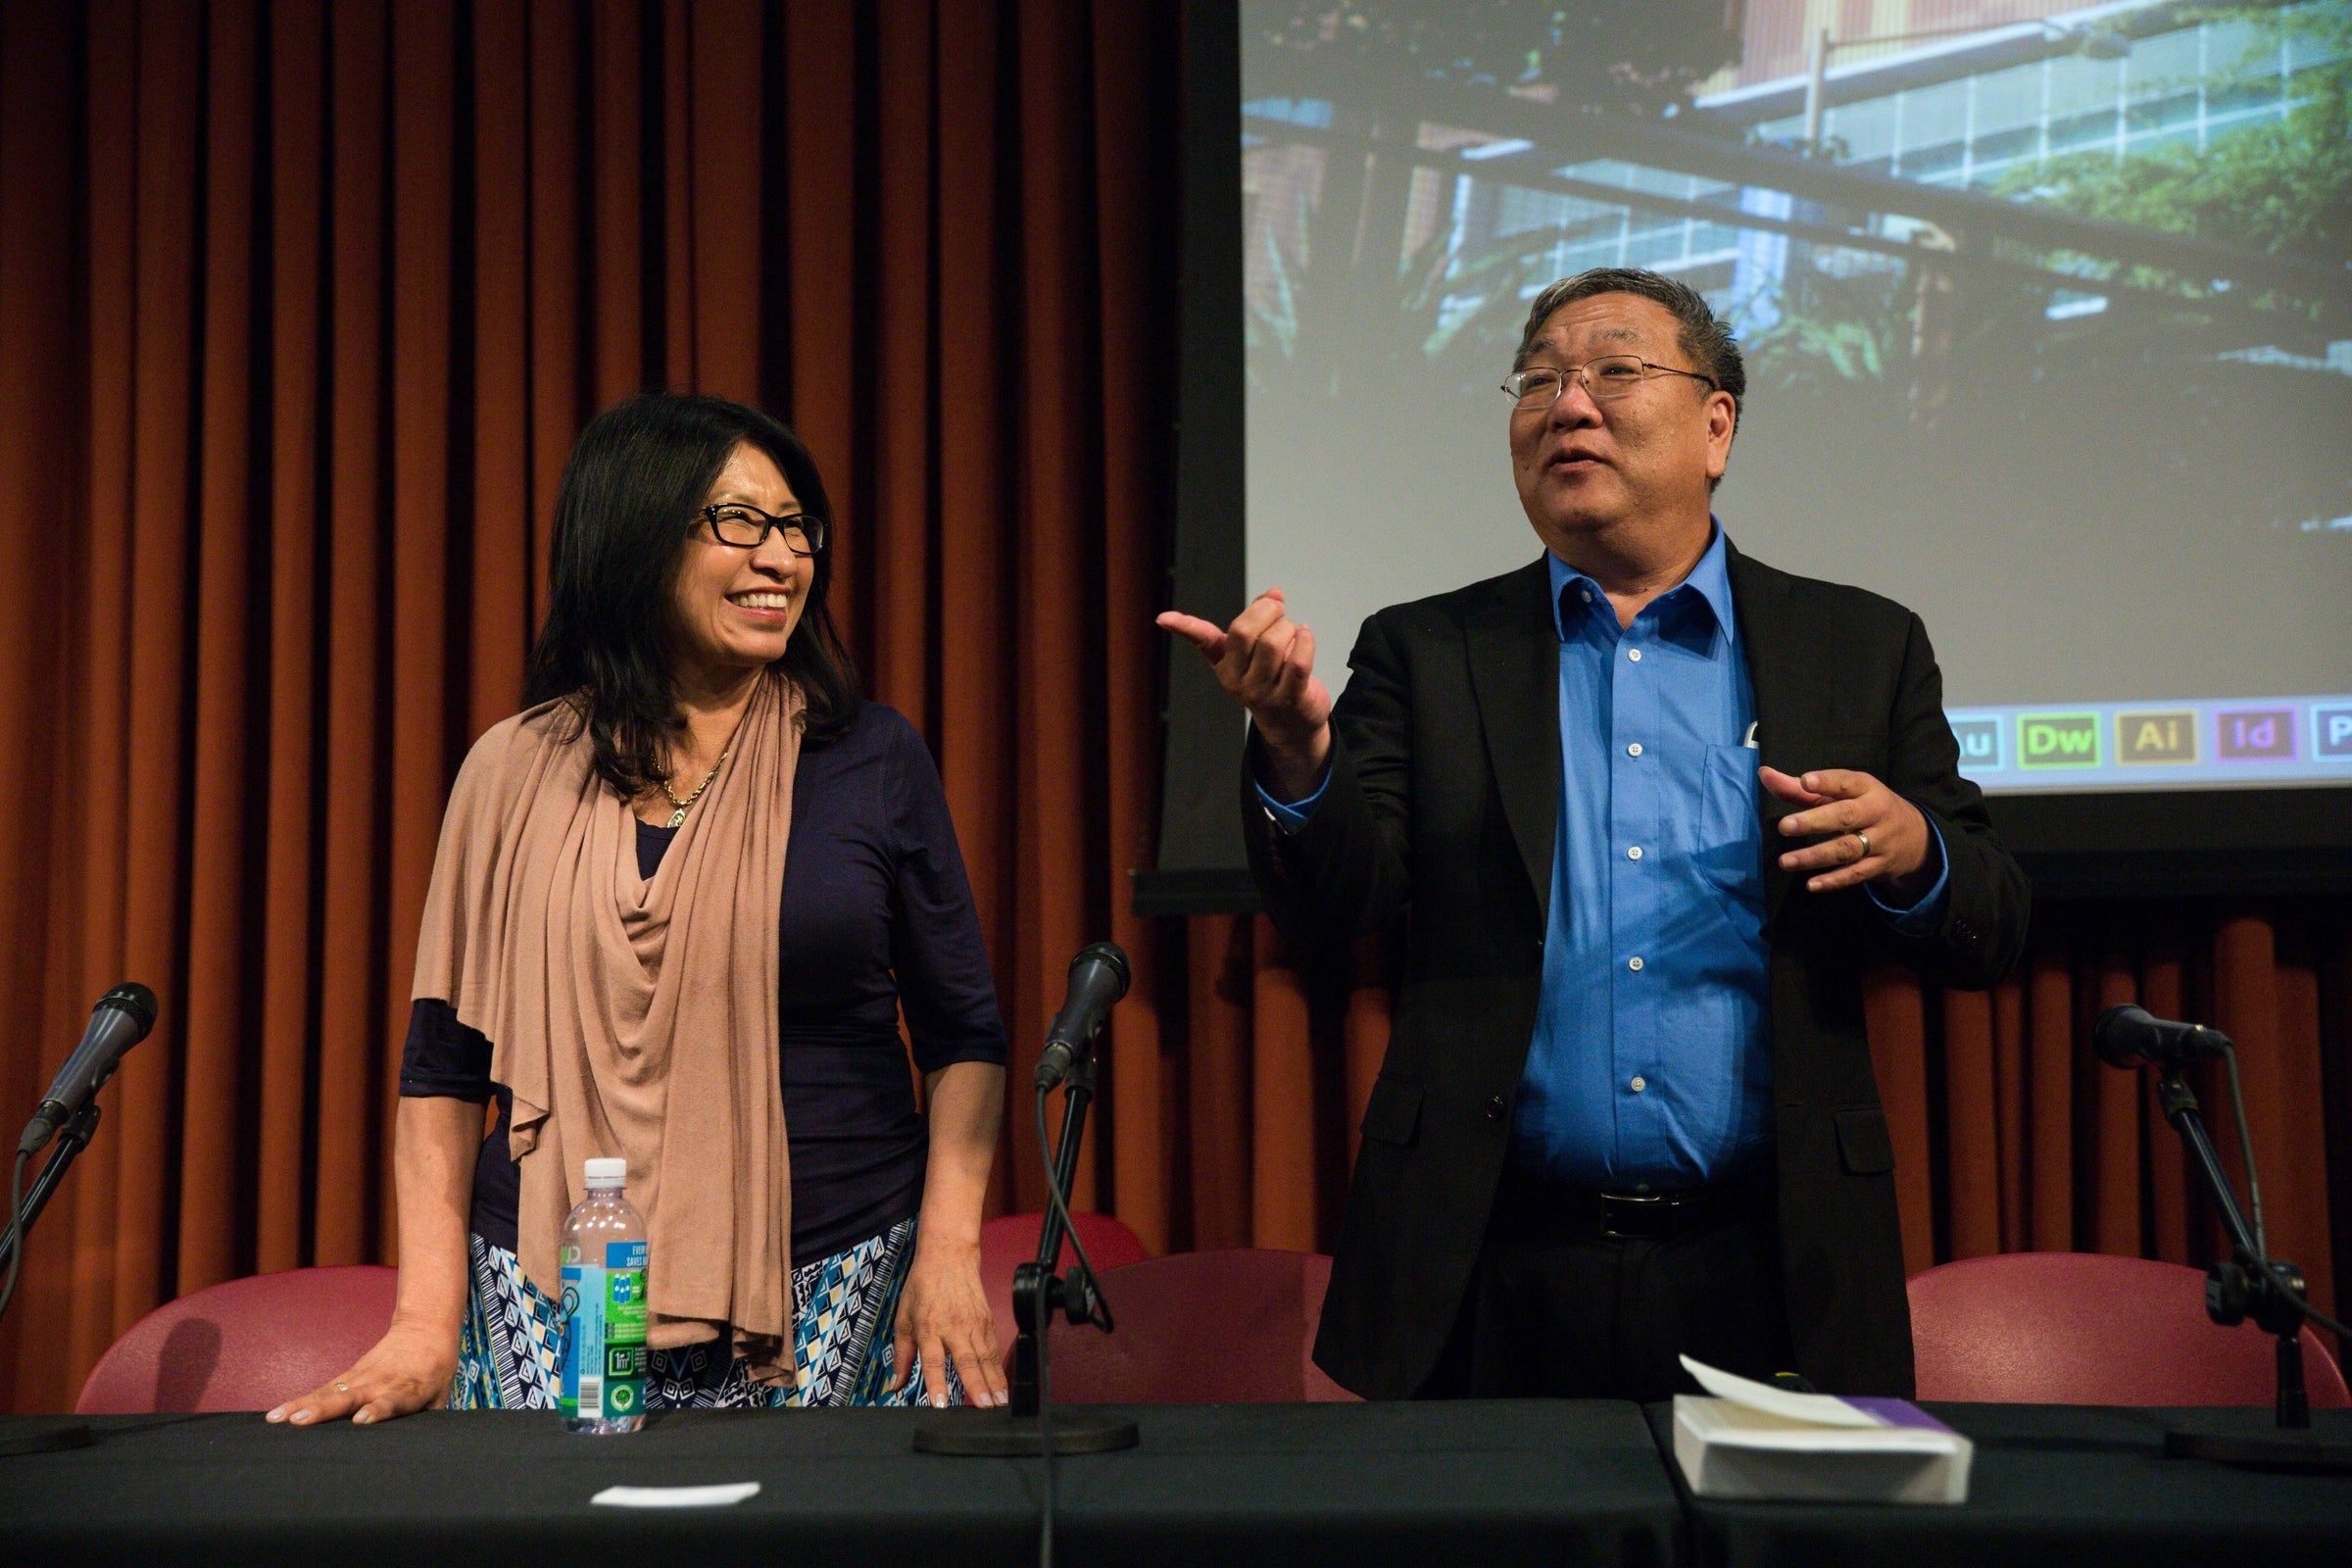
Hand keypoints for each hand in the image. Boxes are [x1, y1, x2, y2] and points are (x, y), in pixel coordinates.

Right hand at [266, 1319, 455, 1425]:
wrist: (424, 1330)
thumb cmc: (434, 1371)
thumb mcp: (440, 1395)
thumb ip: (430, 1423)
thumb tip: (426, 1455)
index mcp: (409, 1390)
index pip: (393, 1401)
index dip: (378, 1410)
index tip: (362, 1419)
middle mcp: (380, 1384)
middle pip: (352, 1397)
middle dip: (326, 1410)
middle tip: (303, 1421)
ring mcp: (361, 1378)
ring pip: (330, 1394)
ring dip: (304, 1406)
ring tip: (280, 1420)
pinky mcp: (348, 1376)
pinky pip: (321, 1391)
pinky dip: (299, 1402)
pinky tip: (277, 1415)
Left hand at [891, 1234, 1006, 1408]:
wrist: (949, 1256)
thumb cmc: (922, 1287)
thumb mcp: (903, 1318)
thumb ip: (901, 1354)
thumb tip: (895, 1385)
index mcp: (928, 1327)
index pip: (932, 1360)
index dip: (936, 1383)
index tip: (941, 1404)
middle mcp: (953, 1327)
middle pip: (966, 1360)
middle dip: (977, 1386)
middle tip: (985, 1408)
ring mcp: (974, 1323)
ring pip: (985, 1357)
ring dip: (994, 1381)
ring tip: (1000, 1403)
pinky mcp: (987, 1320)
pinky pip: (994, 1348)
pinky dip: (999, 1368)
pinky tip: (1003, 1385)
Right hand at [1157, 589, 1332, 799]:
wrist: (1291, 723)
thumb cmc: (1272, 680)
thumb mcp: (1254, 654)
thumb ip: (1258, 620)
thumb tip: (1273, 593)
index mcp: (1225, 665)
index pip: (1204, 641)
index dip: (1184, 626)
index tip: (1162, 618)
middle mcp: (1238, 680)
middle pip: (1245, 631)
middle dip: (1267, 611)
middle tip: (1279, 609)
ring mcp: (1262, 692)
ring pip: (1273, 644)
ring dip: (1289, 628)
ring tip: (1294, 631)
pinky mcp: (1290, 698)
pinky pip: (1298, 662)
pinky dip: (1305, 641)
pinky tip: (1305, 635)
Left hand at [1759, 767, 1929, 893]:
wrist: (1916, 837)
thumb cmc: (1864, 808)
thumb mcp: (1840, 795)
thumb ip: (1800, 789)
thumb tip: (1764, 775)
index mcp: (1866, 788)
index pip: (1846, 782)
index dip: (1826, 782)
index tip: (1804, 781)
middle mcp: (1876, 812)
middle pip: (1846, 816)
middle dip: (1814, 821)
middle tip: (1784, 826)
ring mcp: (1880, 841)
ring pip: (1848, 849)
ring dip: (1815, 856)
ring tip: (1786, 861)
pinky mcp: (1880, 866)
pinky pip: (1856, 874)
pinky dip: (1834, 881)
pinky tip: (1812, 885)